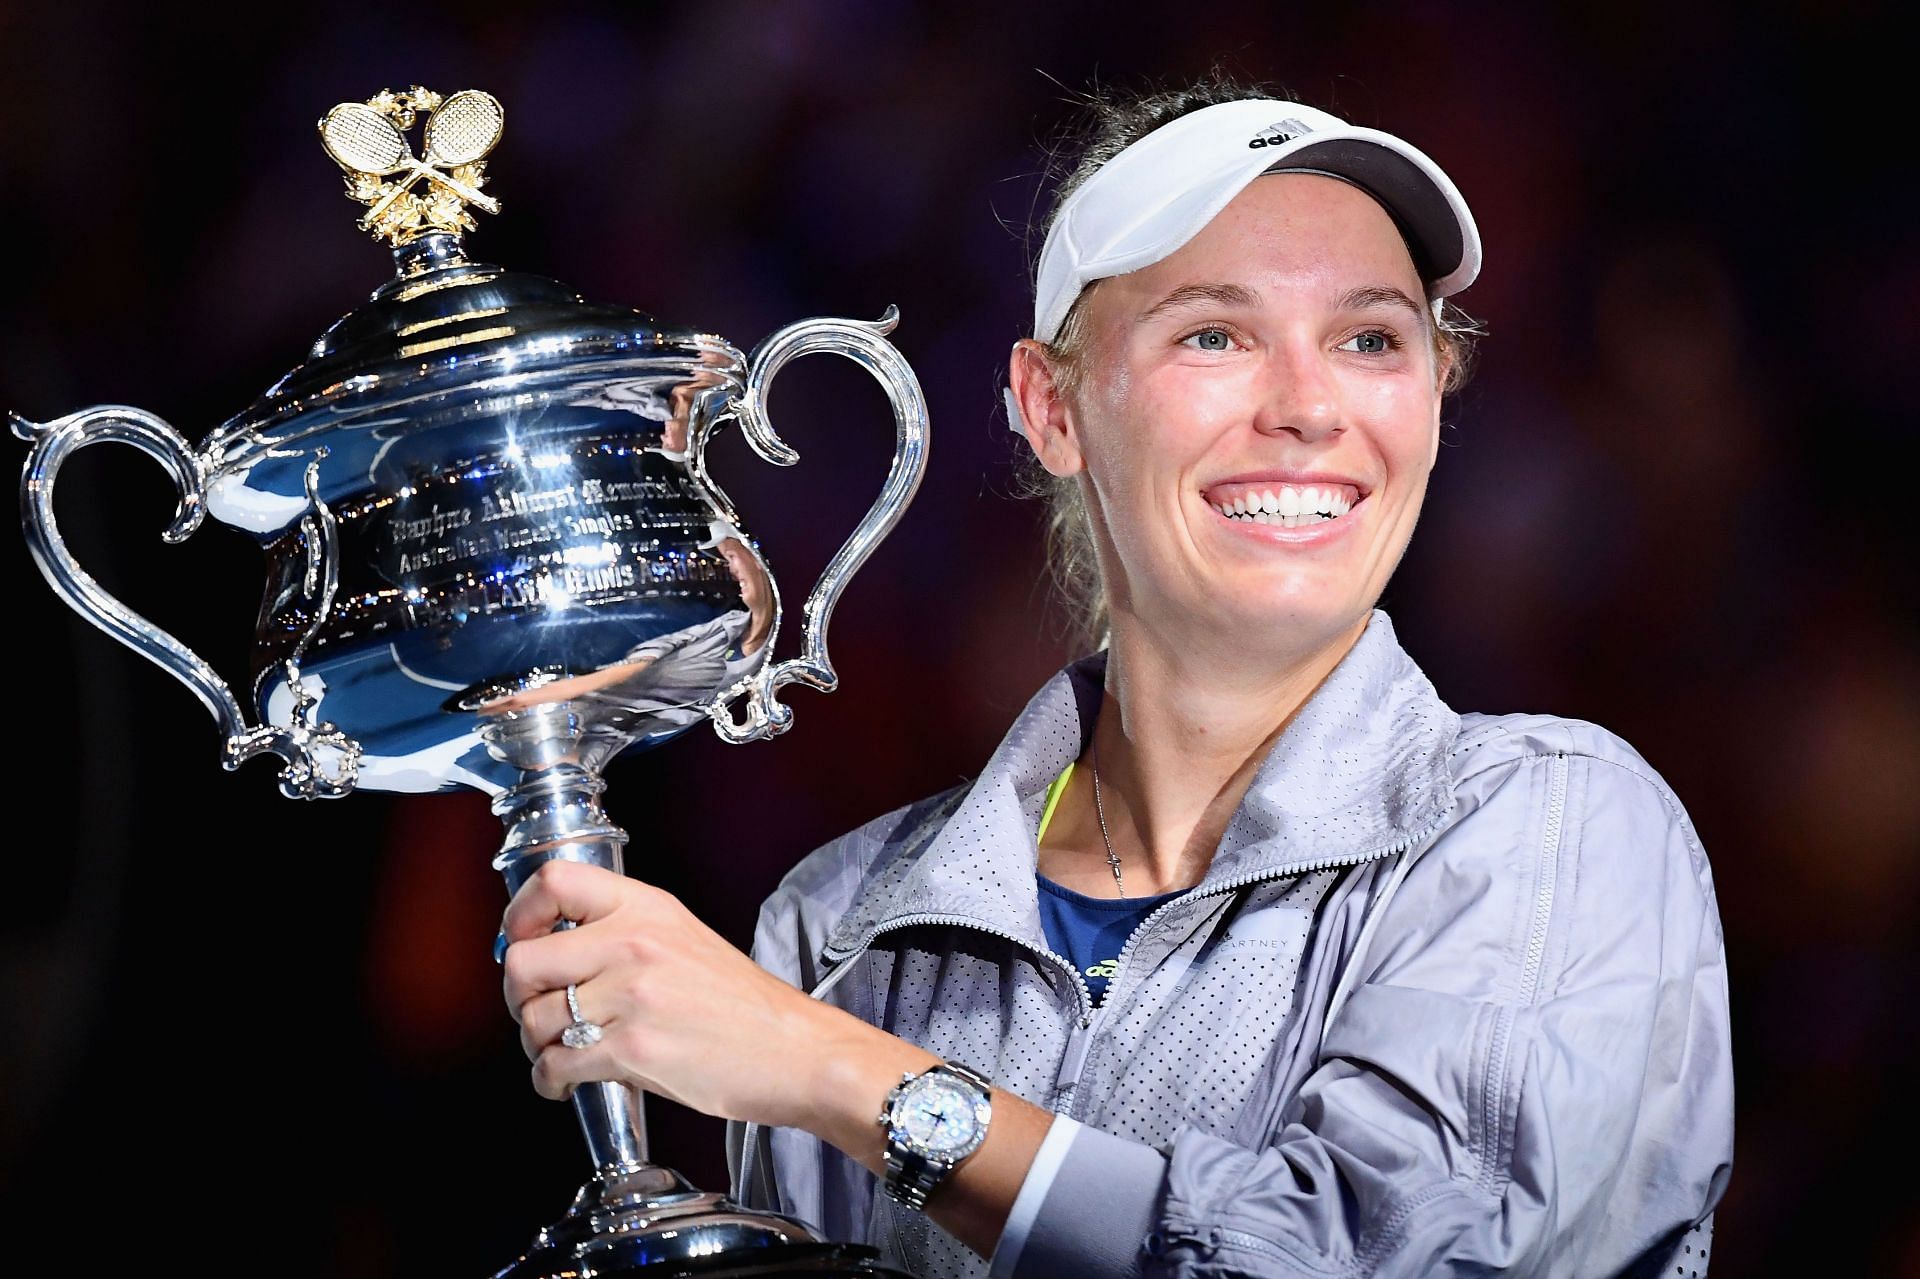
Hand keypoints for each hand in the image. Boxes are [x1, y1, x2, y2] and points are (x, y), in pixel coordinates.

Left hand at [500, 858, 870, 1127]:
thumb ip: (623, 934)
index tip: (519, 937)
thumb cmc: (745, 1005)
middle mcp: (634, 944)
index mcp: (647, 909)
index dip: (520, 913)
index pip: (555, 882)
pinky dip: (550, 1080)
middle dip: (517, 995)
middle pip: (523, 961)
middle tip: (535, 1008)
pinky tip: (567, 1079)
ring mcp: (632, 997)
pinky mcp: (633, 1049)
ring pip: (534, 1020)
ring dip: (536, 1044)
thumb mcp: (685, 938)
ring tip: (560, 1051)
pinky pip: (556, 1064)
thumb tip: (553, 950)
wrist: (794, 1050)